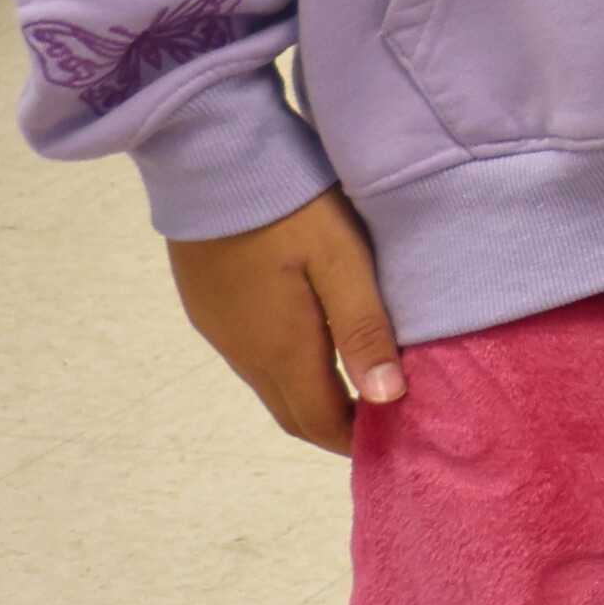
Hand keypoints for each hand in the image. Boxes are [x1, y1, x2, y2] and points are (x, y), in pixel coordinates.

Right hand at [164, 190, 401, 452]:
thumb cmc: (288, 207)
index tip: (395, 443)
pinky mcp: (208, 306)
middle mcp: (243, 352)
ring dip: (311, 396)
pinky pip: (252, 357)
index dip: (356, 440)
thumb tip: (387, 400)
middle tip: (383, 423)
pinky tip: (315, 346)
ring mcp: (220, 330)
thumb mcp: (342, 261)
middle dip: (335, 426)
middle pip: (292, 412)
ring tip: (359, 385)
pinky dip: (288, 369)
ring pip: (270, 385)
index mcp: (280, 349)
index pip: (319, 422)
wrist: (210, 161)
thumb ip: (364, 329)